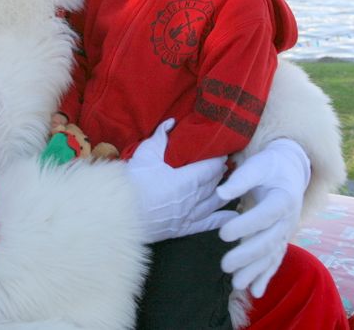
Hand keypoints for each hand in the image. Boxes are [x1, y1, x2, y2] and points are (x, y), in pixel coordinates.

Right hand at [126, 119, 233, 243]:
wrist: (120, 213)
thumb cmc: (134, 182)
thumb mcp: (146, 154)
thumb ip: (161, 137)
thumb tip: (171, 123)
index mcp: (187, 179)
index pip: (211, 167)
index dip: (218, 159)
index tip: (222, 151)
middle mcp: (193, 198)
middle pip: (214, 183)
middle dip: (221, 173)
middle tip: (226, 164)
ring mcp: (189, 215)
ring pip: (214, 202)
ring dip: (223, 191)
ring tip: (230, 183)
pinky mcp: (183, 229)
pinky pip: (208, 224)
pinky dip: (222, 219)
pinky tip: (233, 216)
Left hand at [217, 138, 309, 297]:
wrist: (290, 171)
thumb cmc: (269, 166)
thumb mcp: (257, 165)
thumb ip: (240, 179)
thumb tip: (220, 194)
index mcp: (283, 198)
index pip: (265, 215)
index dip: (246, 225)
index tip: (222, 233)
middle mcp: (288, 219)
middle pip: (268, 241)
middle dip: (246, 255)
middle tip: (224, 265)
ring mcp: (286, 233)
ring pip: (271, 256)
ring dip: (255, 272)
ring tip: (237, 285)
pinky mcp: (282, 241)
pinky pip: (275, 261)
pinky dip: (266, 277)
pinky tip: (255, 292)